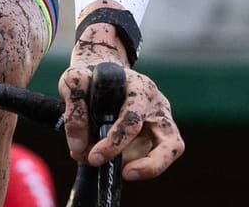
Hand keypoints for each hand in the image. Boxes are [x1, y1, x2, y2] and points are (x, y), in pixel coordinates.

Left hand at [59, 16, 183, 180]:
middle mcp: (157, 107)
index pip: (133, 120)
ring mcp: (159, 124)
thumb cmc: (90, 77)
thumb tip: (79, 148)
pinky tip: (111, 161)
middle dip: (151, 165)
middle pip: (173, 143)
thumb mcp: (75, 80)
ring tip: (113, 167)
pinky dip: (131, 165)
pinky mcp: (154, 138)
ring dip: (140, 167)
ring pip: (166, 153)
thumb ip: (75, 109)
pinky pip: (149, 159)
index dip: (114, 142)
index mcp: (140, 89)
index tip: (94, 157)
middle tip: (126, 174)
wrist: (101, 74)